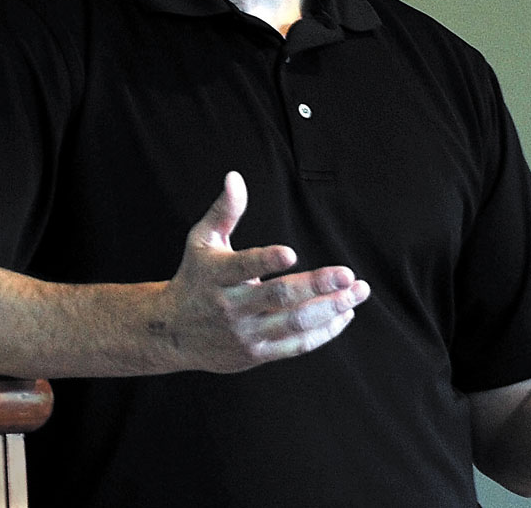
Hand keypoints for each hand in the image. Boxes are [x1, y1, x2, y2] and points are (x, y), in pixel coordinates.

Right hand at [160, 171, 369, 372]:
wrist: (173, 332)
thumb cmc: (195, 277)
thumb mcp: (202, 241)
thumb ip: (224, 210)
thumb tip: (235, 177)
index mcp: (217, 275)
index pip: (243, 267)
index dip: (266, 261)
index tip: (291, 252)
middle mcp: (232, 306)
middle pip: (278, 297)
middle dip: (316, 286)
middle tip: (348, 274)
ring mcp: (246, 333)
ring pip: (294, 323)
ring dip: (330, 309)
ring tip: (358, 292)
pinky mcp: (257, 353)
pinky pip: (296, 345)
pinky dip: (324, 331)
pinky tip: (345, 315)